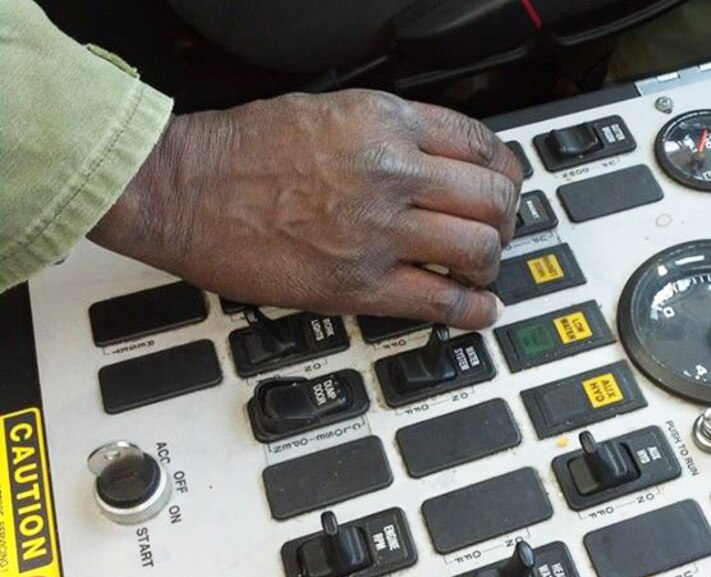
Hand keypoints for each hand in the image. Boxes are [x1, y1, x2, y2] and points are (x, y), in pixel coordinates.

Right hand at [90, 90, 521, 328]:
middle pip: (494, 197)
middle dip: (506, 216)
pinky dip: (474, 310)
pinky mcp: (359, 285)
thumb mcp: (328, 110)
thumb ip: (389, 131)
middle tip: (499, 227)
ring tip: (482, 268)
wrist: (181, 188)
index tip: (504, 183)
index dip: (504, 169)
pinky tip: (481, 310)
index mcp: (386, 123)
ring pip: (481, 249)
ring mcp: (380, 232)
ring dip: (492, 261)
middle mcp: (393, 173)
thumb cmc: (238, 150)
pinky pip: (442, 302)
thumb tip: (433, 157)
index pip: (481, 144)